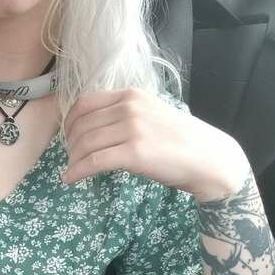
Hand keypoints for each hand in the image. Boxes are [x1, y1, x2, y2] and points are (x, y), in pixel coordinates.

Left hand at [61, 87, 251, 201]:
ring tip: (71, 171)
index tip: (67, 137)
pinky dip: (77, 171)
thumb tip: (93, 128)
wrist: (207, 157)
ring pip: (84, 144)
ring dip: (72, 160)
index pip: (85, 103)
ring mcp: (132, 129)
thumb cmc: (180, 141)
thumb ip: (124, 115)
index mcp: (131, 95)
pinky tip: (70, 179)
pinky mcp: (134, 153)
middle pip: (82, 125)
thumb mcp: (150, 115)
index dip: (69, 122)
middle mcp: (129, 108)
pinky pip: (93, 162)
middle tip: (70, 158)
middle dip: (70, 145)